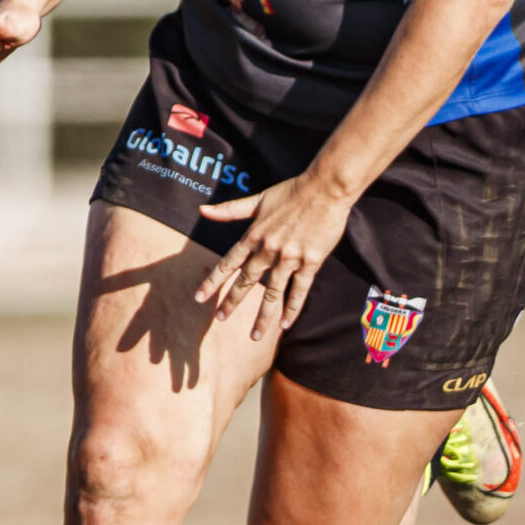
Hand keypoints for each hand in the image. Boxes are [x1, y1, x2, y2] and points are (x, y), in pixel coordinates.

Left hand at [194, 173, 356, 341]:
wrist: (325, 189)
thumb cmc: (291, 192)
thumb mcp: (257, 200)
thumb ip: (230, 210)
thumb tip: (201, 210)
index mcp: (253, 236)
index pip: (228, 263)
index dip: (213, 282)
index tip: (200, 298)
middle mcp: (268, 250)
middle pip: (247, 281)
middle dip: (232, 302)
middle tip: (220, 318)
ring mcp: (290, 258)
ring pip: (273, 293)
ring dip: (263, 316)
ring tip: (254, 335)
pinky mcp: (311, 262)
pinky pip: (300, 290)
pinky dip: (292, 308)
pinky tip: (286, 324)